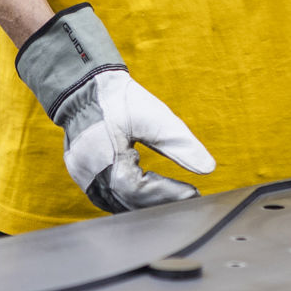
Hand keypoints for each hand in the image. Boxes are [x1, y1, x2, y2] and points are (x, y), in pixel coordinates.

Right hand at [15, 4, 214, 213]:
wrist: (85, 84)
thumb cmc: (119, 99)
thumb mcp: (154, 117)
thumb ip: (180, 144)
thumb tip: (208, 168)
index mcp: (106, 159)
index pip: (140, 190)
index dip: (169, 194)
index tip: (194, 193)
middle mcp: (90, 175)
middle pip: (130, 203)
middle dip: (161, 202)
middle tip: (188, 197)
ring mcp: (83, 177)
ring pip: (117, 204)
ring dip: (145, 205)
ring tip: (172, 198)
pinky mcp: (82, 175)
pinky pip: (107, 197)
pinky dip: (129, 200)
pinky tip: (147, 198)